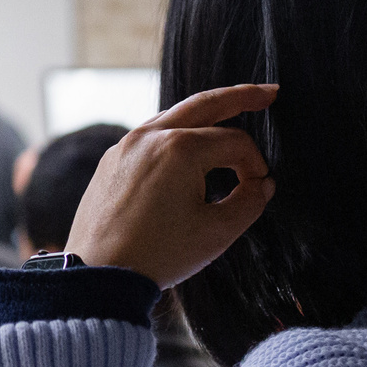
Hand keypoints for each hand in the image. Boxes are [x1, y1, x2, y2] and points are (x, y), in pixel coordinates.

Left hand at [67, 85, 277, 288]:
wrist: (98, 273)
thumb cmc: (158, 255)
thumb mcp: (217, 232)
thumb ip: (250, 202)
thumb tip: (262, 184)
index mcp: (180, 148)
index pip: (235, 142)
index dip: (255, 163)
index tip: (258, 187)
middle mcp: (150, 136)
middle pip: (205, 103)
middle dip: (241, 96)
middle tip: (269, 93)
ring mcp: (126, 144)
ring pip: (174, 114)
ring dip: (205, 111)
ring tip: (230, 109)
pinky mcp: (111, 159)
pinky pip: (150, 134)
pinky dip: (176, 131)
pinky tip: (188, 140)